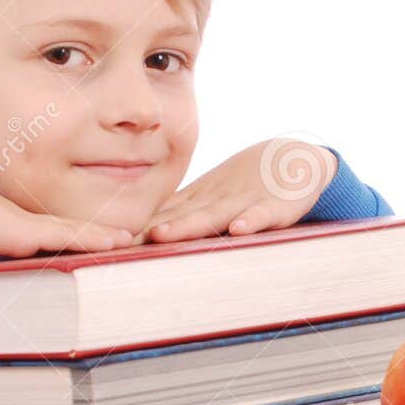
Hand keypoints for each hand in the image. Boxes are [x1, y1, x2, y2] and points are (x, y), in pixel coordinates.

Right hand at [0, 157, 133, 256]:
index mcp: (13, 225)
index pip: (55, 232)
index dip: (83, 235)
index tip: (109, 240)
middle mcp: (25, 221)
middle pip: (73, 229)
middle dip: (104, 234)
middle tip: (136, 238)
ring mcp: (28, 224)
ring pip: (79, 232)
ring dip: (109, 237)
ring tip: (139, 239)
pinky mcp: (26, 231)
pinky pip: (69, 237)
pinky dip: (96, 240)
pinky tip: (121, 242)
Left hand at [139, 138, 338, 243]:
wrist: (298, 160)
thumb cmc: (249, 186)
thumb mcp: (211, 200)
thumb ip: (180, 216)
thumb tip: (139, 239)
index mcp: (200, 203)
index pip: (165, 217)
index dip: (136, 228)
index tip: (106, 244)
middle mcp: (218, 202)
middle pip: (182, 217)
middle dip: (151, 229)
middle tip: (121, 240)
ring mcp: (247, 202)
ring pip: (214, 215)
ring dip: (189, 225)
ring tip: (162, 234)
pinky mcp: (279, 206)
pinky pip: (265, 215)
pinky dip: (253, 221)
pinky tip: (239, 229)